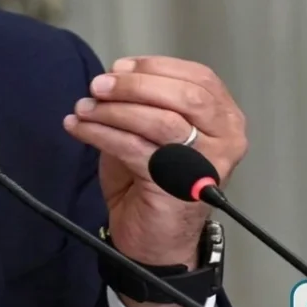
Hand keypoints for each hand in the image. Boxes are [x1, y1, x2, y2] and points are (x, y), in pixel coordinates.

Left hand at [63, 56, 247, 306]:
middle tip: (98, 86)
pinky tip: (79, 128)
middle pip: (183, 96)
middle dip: (134, 85)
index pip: (198, 78)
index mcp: (225, 119)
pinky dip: (101, 133)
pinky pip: (134, 147)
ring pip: (159, 120)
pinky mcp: (177, 187)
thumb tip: (114, 74)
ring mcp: (207, 165)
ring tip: (84, 109)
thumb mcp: (155, 129)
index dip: (155, 67)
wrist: (154, 239)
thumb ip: (146, 100)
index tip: (119, 66)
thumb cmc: (154, 180)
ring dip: (113, 110)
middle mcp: (226, 140)